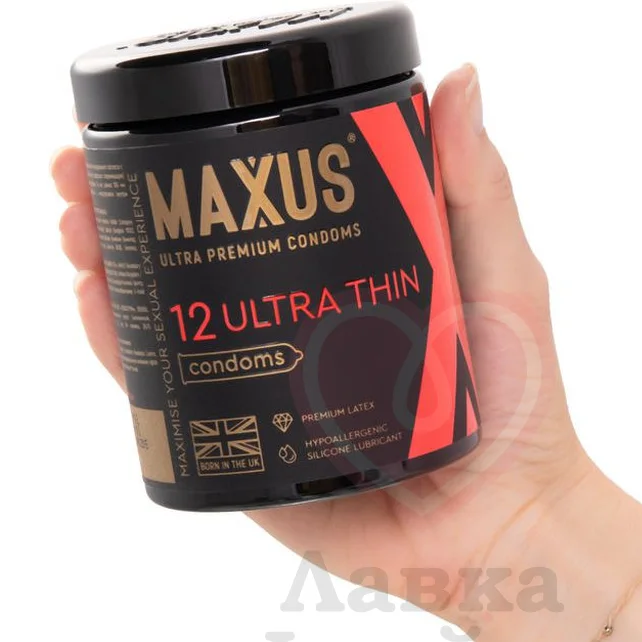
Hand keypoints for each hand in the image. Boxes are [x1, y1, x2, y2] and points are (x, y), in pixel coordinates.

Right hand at [53, 65, 590, 616]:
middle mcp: (298, 339)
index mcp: (346, 291)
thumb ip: (479, 193)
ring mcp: (272, 402)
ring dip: (111, 280)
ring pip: (174, 336)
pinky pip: (184, 417)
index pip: (257, 221)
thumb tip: (460, 80)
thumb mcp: (506, 281)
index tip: (150, 129)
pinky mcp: (258, 465)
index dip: (197, 172)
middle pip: (197, 269)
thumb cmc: (523, 408)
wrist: (512, 524)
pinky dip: (133, 369)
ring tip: (79, 235)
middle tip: (81, 179)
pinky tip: (103, 315)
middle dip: (128, 219)